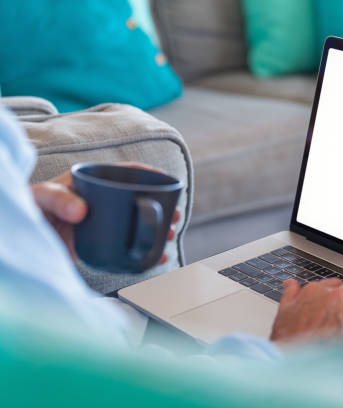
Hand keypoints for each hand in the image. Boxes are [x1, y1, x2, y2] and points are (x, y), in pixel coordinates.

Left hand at [31, 163, 179, 263]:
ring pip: (138, 225)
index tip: (168, 181)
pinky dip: (144, 254)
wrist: (21, 237)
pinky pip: (128, 248)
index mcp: (94, 182)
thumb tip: (81, 210)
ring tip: (170, 236)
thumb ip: (59, 199)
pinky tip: (156, 258)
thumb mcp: (42, 197)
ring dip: (158, 230)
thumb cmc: (32, 207)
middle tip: (176, 216)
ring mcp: (105, 224)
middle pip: (140, 201)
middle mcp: (104, 202)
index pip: (127, 172)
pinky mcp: (101, 245)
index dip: (150, 174)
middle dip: (162, 207)